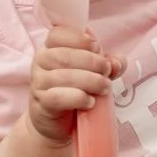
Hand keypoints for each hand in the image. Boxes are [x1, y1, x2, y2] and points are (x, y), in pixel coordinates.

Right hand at [30, 25, 111, 146]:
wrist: (59, 123)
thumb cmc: (77, 89)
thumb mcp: (96, 72)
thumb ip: (109, 62)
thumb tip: (117, 63)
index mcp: (51, 47)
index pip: (58, 33)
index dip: (80, 39)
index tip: (97, 48)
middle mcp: (41, 61)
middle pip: (64, 55)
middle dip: (93, 62)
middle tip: (107, 71)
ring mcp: (38, 83)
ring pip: (64, 76)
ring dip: (91, 81)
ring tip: (105, 88)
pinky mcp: (41, 103)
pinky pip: (58, 97)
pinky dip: (78, 98)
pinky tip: (90, 102)